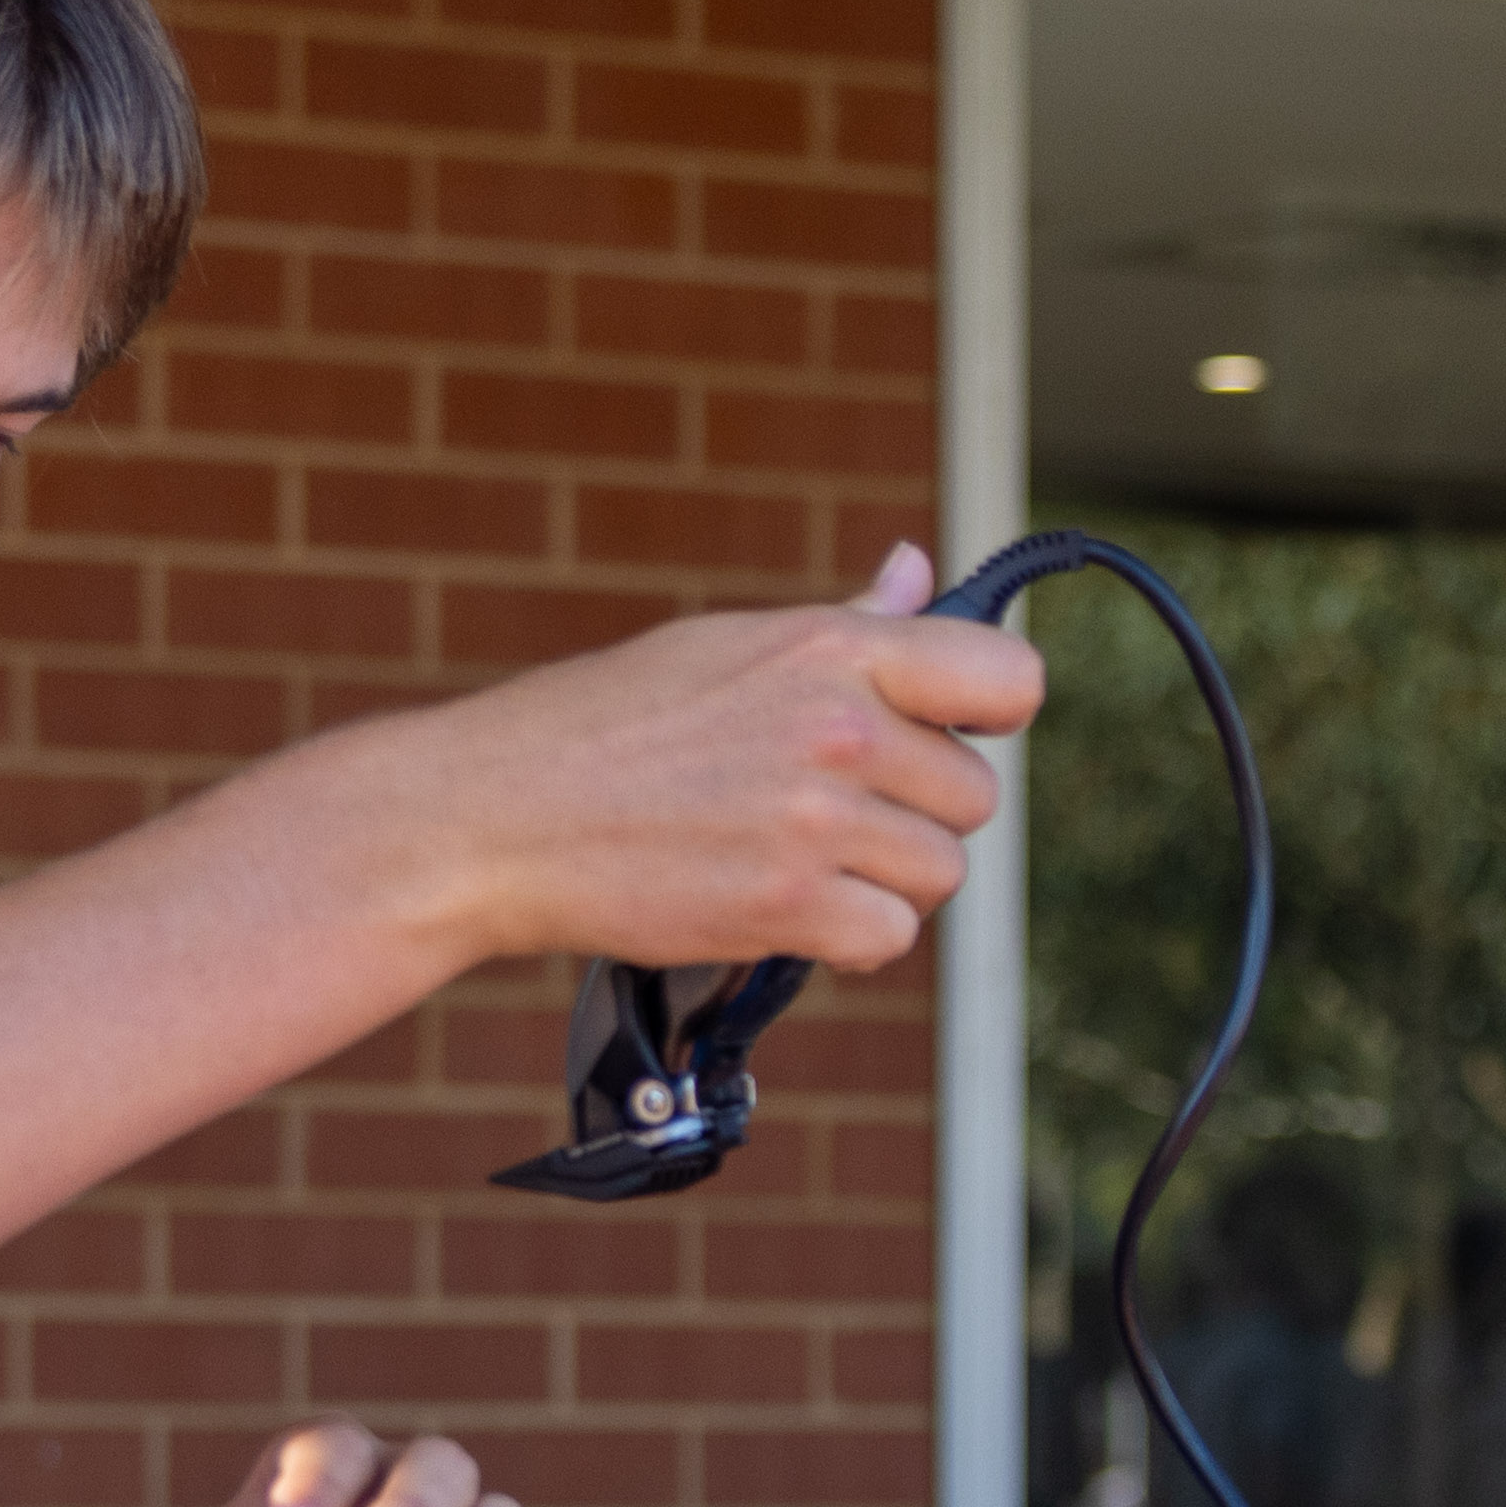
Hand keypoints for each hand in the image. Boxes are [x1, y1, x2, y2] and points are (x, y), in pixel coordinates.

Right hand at [383, 537, 1039, 989]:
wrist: (497, 815)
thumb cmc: (605, 724)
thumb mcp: (727, 645)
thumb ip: (847, 625)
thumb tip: (919, 568)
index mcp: (831, 647)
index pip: (1007, 676)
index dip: (993, 713)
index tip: (951, 731)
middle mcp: (838, 727)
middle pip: (974, 797)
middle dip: (918, 814)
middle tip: (834, 812)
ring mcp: (815, 820)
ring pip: (939, 874)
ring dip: (884, 881)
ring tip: (802, 860)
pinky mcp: (787, 905)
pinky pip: (888, 936)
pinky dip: (849, 938)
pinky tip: (788, 908)